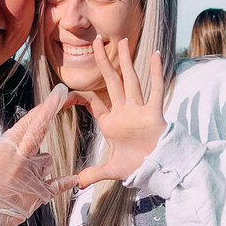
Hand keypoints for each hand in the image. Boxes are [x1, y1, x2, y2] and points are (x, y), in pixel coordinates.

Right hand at [0, 84, 78, 225]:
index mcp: (6, 150)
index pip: (28, 123)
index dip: (44, 107)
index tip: (57, 93)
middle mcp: (24, 161)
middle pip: (41, 132)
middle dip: (50, 112)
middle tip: (62, 96)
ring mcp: (35, 178)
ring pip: (47, 160)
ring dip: (41, 160)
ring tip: (26, 168)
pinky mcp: (40, 196)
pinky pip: (58, 186)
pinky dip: (66, 182)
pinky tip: (75, 179)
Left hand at [72, 38, 165, 187]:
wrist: (157, 169)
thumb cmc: (137, 166)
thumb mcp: (111, 170)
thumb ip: (94, 174)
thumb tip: (76, 184)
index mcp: (110, 122)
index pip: (93, 103)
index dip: (80, 96)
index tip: (68, 90)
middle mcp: (124, 111)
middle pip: (112, 81)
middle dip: (104, 62)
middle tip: (96, 42)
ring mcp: (139, 110)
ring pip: (131, 80)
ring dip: (127, 61)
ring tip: (123, 40)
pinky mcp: (154, 113)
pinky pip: (155, 90)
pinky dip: (156, 73)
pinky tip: (155, 55)